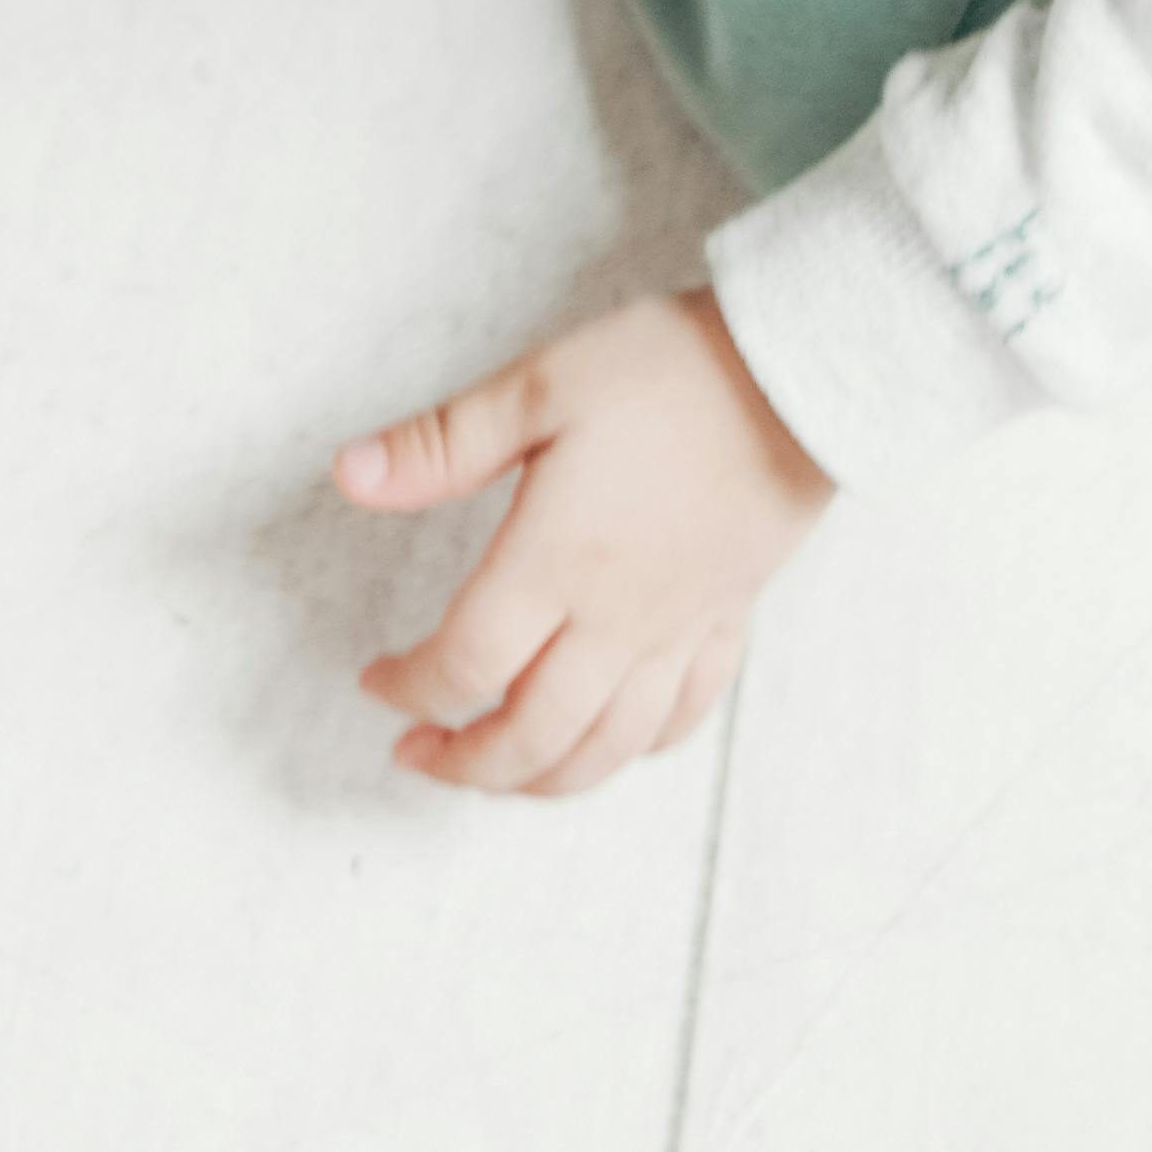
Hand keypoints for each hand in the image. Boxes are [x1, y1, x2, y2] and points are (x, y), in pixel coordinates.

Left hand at [339, 291, 828, 796]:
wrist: (803, 376)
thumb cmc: (668, 372)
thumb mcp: (537, 387)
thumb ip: (440, 444)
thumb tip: (348, 474)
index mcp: (554, 563)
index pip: (464, 664)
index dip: (410, 687)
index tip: (377, 681)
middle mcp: (615, 618)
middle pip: (532, 736)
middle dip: (465, 764)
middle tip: (419, 753)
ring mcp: (677, 629)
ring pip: (605, 748)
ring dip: (541, 778)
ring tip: (496, 771)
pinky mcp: (727, 620)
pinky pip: (680, 718)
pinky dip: (632, 749)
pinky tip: (605, 741)